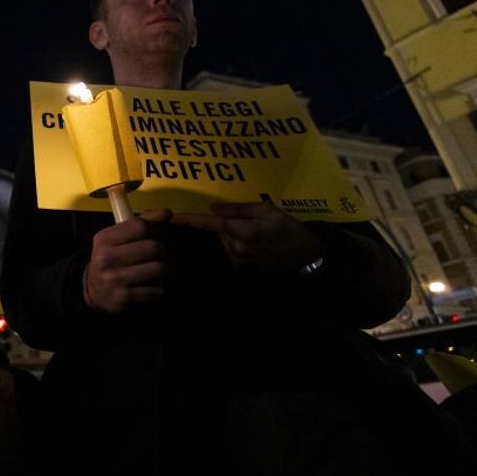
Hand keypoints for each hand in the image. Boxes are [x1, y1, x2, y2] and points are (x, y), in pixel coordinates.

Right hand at [84, 209, 170, 312]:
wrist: (94, 290)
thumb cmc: (111, 259)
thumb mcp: (117, 238)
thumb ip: (141, 223)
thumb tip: (166, 212)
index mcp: (105, 239)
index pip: (140, 226)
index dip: (155, 229)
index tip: (157, 235)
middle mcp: (107, 258)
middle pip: (153, 247)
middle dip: (164, 250)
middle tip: (162, 254)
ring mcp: (115, 279)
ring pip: (158, 268)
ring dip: (166, 269)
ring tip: (162, 269)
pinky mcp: (124, 297)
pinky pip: (156, 289)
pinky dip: (159, 286)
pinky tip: (151, 284)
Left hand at [171, 203, 320, 269]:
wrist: (304, 254)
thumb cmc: (287, 228)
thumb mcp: (266, 210)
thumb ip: (237, 209)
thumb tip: (213, 208)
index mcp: (241, 231)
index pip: (209, 223)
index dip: (189, 220)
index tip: (172, 217)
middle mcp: (236, 248)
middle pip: (217, 231)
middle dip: (223, 224)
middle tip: (244, 221)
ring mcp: (239, 260)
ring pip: (224, 241)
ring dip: (231, 235)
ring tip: (255, 232)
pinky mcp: (242, 267)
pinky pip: (231, 251)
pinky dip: (236, 244)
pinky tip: (255, 242)